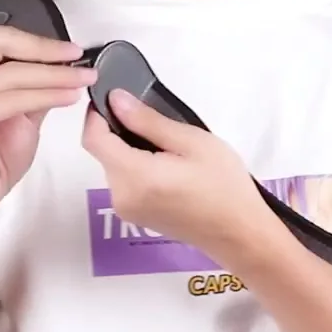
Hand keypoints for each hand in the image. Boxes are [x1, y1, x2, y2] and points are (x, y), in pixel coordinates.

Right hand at [0, 26, 96, 239]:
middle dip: (46, 50)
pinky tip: (69, 98)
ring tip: (84, 80)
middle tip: (81, 59)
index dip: (37, 41)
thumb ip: (33, 92)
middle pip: (1, 44)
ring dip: (56, 75)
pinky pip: (15, 99)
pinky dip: (47, 96)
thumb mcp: (18, 119)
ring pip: (14, 73)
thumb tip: (64, 69)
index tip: (71, 50)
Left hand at [81, 90, 286, 270]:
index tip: (115, 98)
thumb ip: (149, 120)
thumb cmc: (224, 186)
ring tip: (170, 149)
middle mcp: (122, 196)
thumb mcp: (192, 142)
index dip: (97, 114)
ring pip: (116, 166)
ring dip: (132, 151)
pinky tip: (168, 169)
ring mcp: (127, 210)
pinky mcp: (135, 217)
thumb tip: (116, 100)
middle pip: (104, 153)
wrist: (239, 233)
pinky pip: (126, 183)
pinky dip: (138, 169)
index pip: (93, 138)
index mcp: (135, 175)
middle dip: (121, 132)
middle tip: (158, 124)